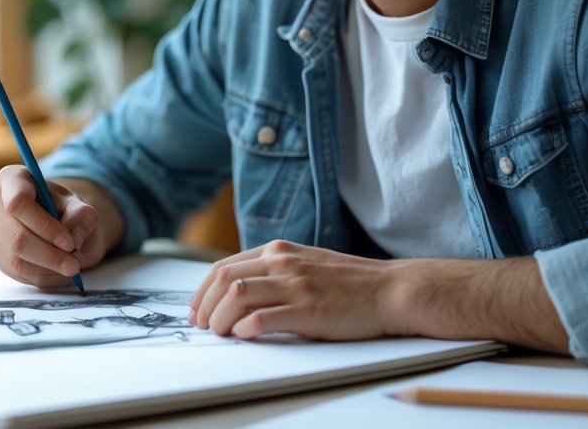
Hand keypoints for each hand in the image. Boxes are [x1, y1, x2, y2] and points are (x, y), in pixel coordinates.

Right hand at [0, 166, 110, 287]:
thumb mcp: (76, 203)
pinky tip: (58, 273)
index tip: (69, 242)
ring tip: (70, 268)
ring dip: (47, 269)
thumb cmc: (59, 205)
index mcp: (11, 179)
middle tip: (74, 265)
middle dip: (49, 255)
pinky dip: (41, 276)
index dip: (45, 226)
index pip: (19, 203)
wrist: (45, 217)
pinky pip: (16, 272)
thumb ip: (81, 216)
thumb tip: (73, 239)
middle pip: (17, 237)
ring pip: (15, 259)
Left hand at [189, 240, 403, 340]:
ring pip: (237, 297)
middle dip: (204, 305)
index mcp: (278, 251)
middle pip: (223, 280)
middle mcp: (282, 263)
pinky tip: (243, 336)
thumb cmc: (351, 283)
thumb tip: (239, 292)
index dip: (203, 290)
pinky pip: (263, 318)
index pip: (223, 266)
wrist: (391, 291)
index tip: (196, 310)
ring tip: (219, 334)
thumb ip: (275, 271)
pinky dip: (245, 329)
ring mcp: (295, 285)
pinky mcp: (308, 309)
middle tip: (201, 325)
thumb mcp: (306, 264)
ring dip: (220, 319)